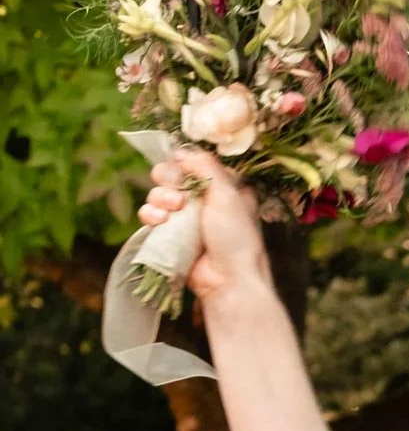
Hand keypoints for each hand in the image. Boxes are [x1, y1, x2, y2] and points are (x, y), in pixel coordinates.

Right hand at [139, 147, 272, 308]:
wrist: (228, 280)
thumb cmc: (235, 237)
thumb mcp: (227, 193)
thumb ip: (205, 166)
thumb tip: (180, 150)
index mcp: (223, 187)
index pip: (195, 163)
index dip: (184, 163)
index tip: (181, 165)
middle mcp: (204, 200)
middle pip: (172, 175)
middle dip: (168, 180)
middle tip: (178, 196)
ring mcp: (186, 218)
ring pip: (159, 194)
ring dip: (159, 198)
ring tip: (172, 211)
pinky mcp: (171, 235)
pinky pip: (151, 216)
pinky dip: (151, 215)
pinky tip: (158, 221)